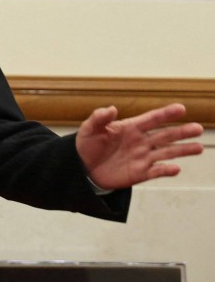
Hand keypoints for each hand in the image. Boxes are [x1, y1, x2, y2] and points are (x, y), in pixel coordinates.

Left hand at [76, 103, 203, 190]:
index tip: (181, 108)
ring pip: (166, 153)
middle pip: (164, 135)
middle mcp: (140, 141)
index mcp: (130, 128)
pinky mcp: (140, 173)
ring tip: (199, 147)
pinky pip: (156, 172)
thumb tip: (111, 108)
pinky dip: (166, 170)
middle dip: (181, 132)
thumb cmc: (87, 145)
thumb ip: (99, 118)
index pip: (151, 119)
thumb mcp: (89, 129)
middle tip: (198, 128)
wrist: (82, 168)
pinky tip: (176, 168)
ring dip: (182, 150)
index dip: (165, 114)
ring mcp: (142, 157)